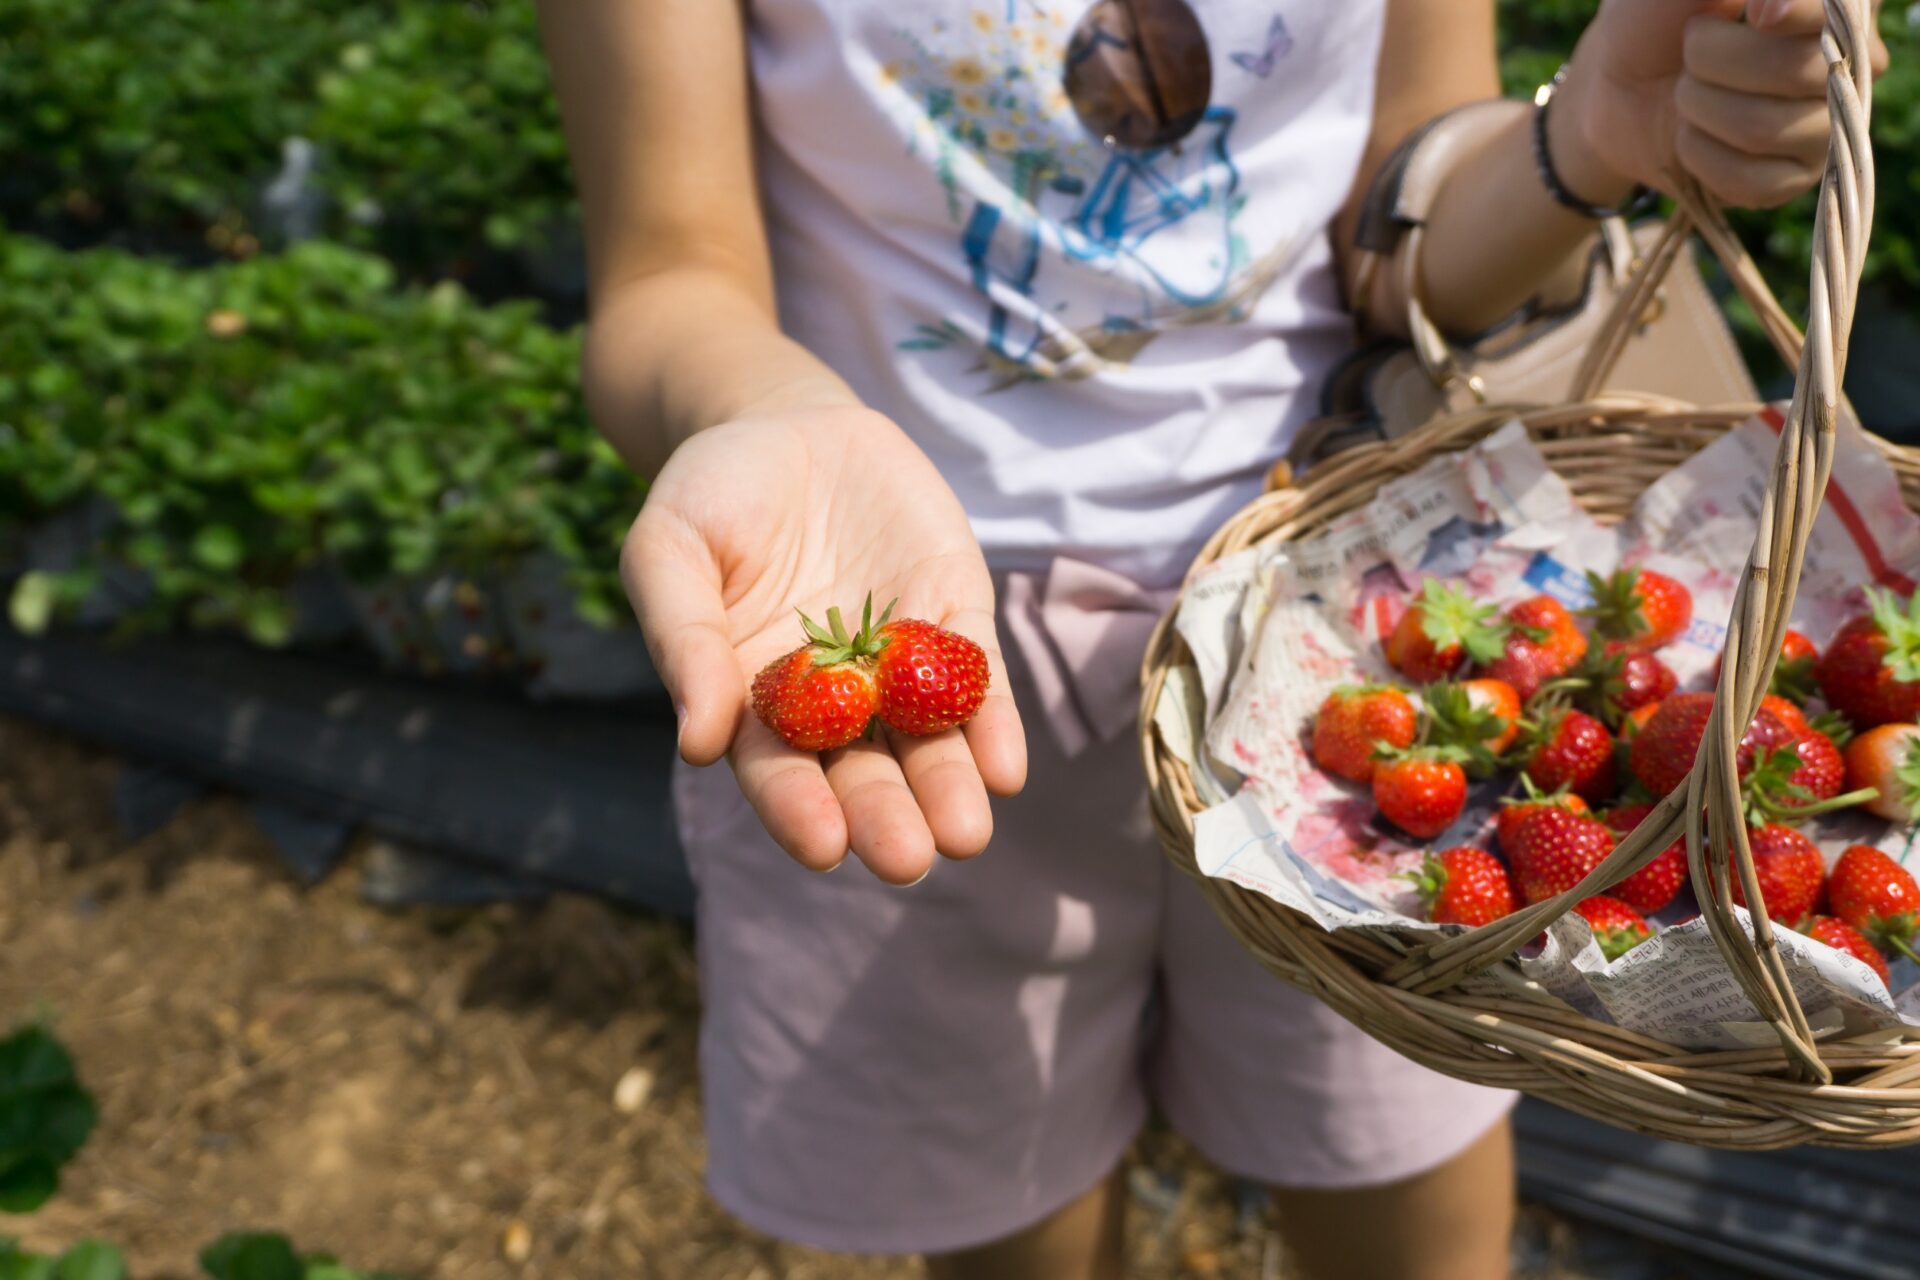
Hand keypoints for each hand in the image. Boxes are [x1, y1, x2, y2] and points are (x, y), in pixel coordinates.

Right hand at [625, 402, 1025, 883]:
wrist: (785, 420)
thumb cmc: (711, 494)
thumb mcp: (671, 549)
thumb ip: (685, 640)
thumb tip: (697, 744)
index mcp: (754, 698)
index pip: (778, 770)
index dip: (798, 809)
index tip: (822, 848)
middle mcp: (834, 698)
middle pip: (863, 772)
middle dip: (886, 817)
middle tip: (908, 859)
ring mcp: (898, 659)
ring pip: (929, 740)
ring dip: (949, 787)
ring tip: (966, 833)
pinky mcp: (953, 611)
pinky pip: (976, 676)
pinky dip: (992, 721)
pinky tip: (1006, 765)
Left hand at [1556, 0, 1888, 208]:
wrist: (1617, 87)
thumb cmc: (1656, 22)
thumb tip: (1769, 3)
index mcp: (1830, 10)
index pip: (1835, 14)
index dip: (1796, 12)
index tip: (1755, 14)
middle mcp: (1847, 65)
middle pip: (1793, 71)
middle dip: (1713, 61)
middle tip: (1690, 55)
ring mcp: (1825, 128)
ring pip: (1764, 129)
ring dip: (1699, 108)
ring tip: (1687, 93)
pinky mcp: (1791, 180)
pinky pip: (1750, 180)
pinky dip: (1698, 155)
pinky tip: (1690, 135)